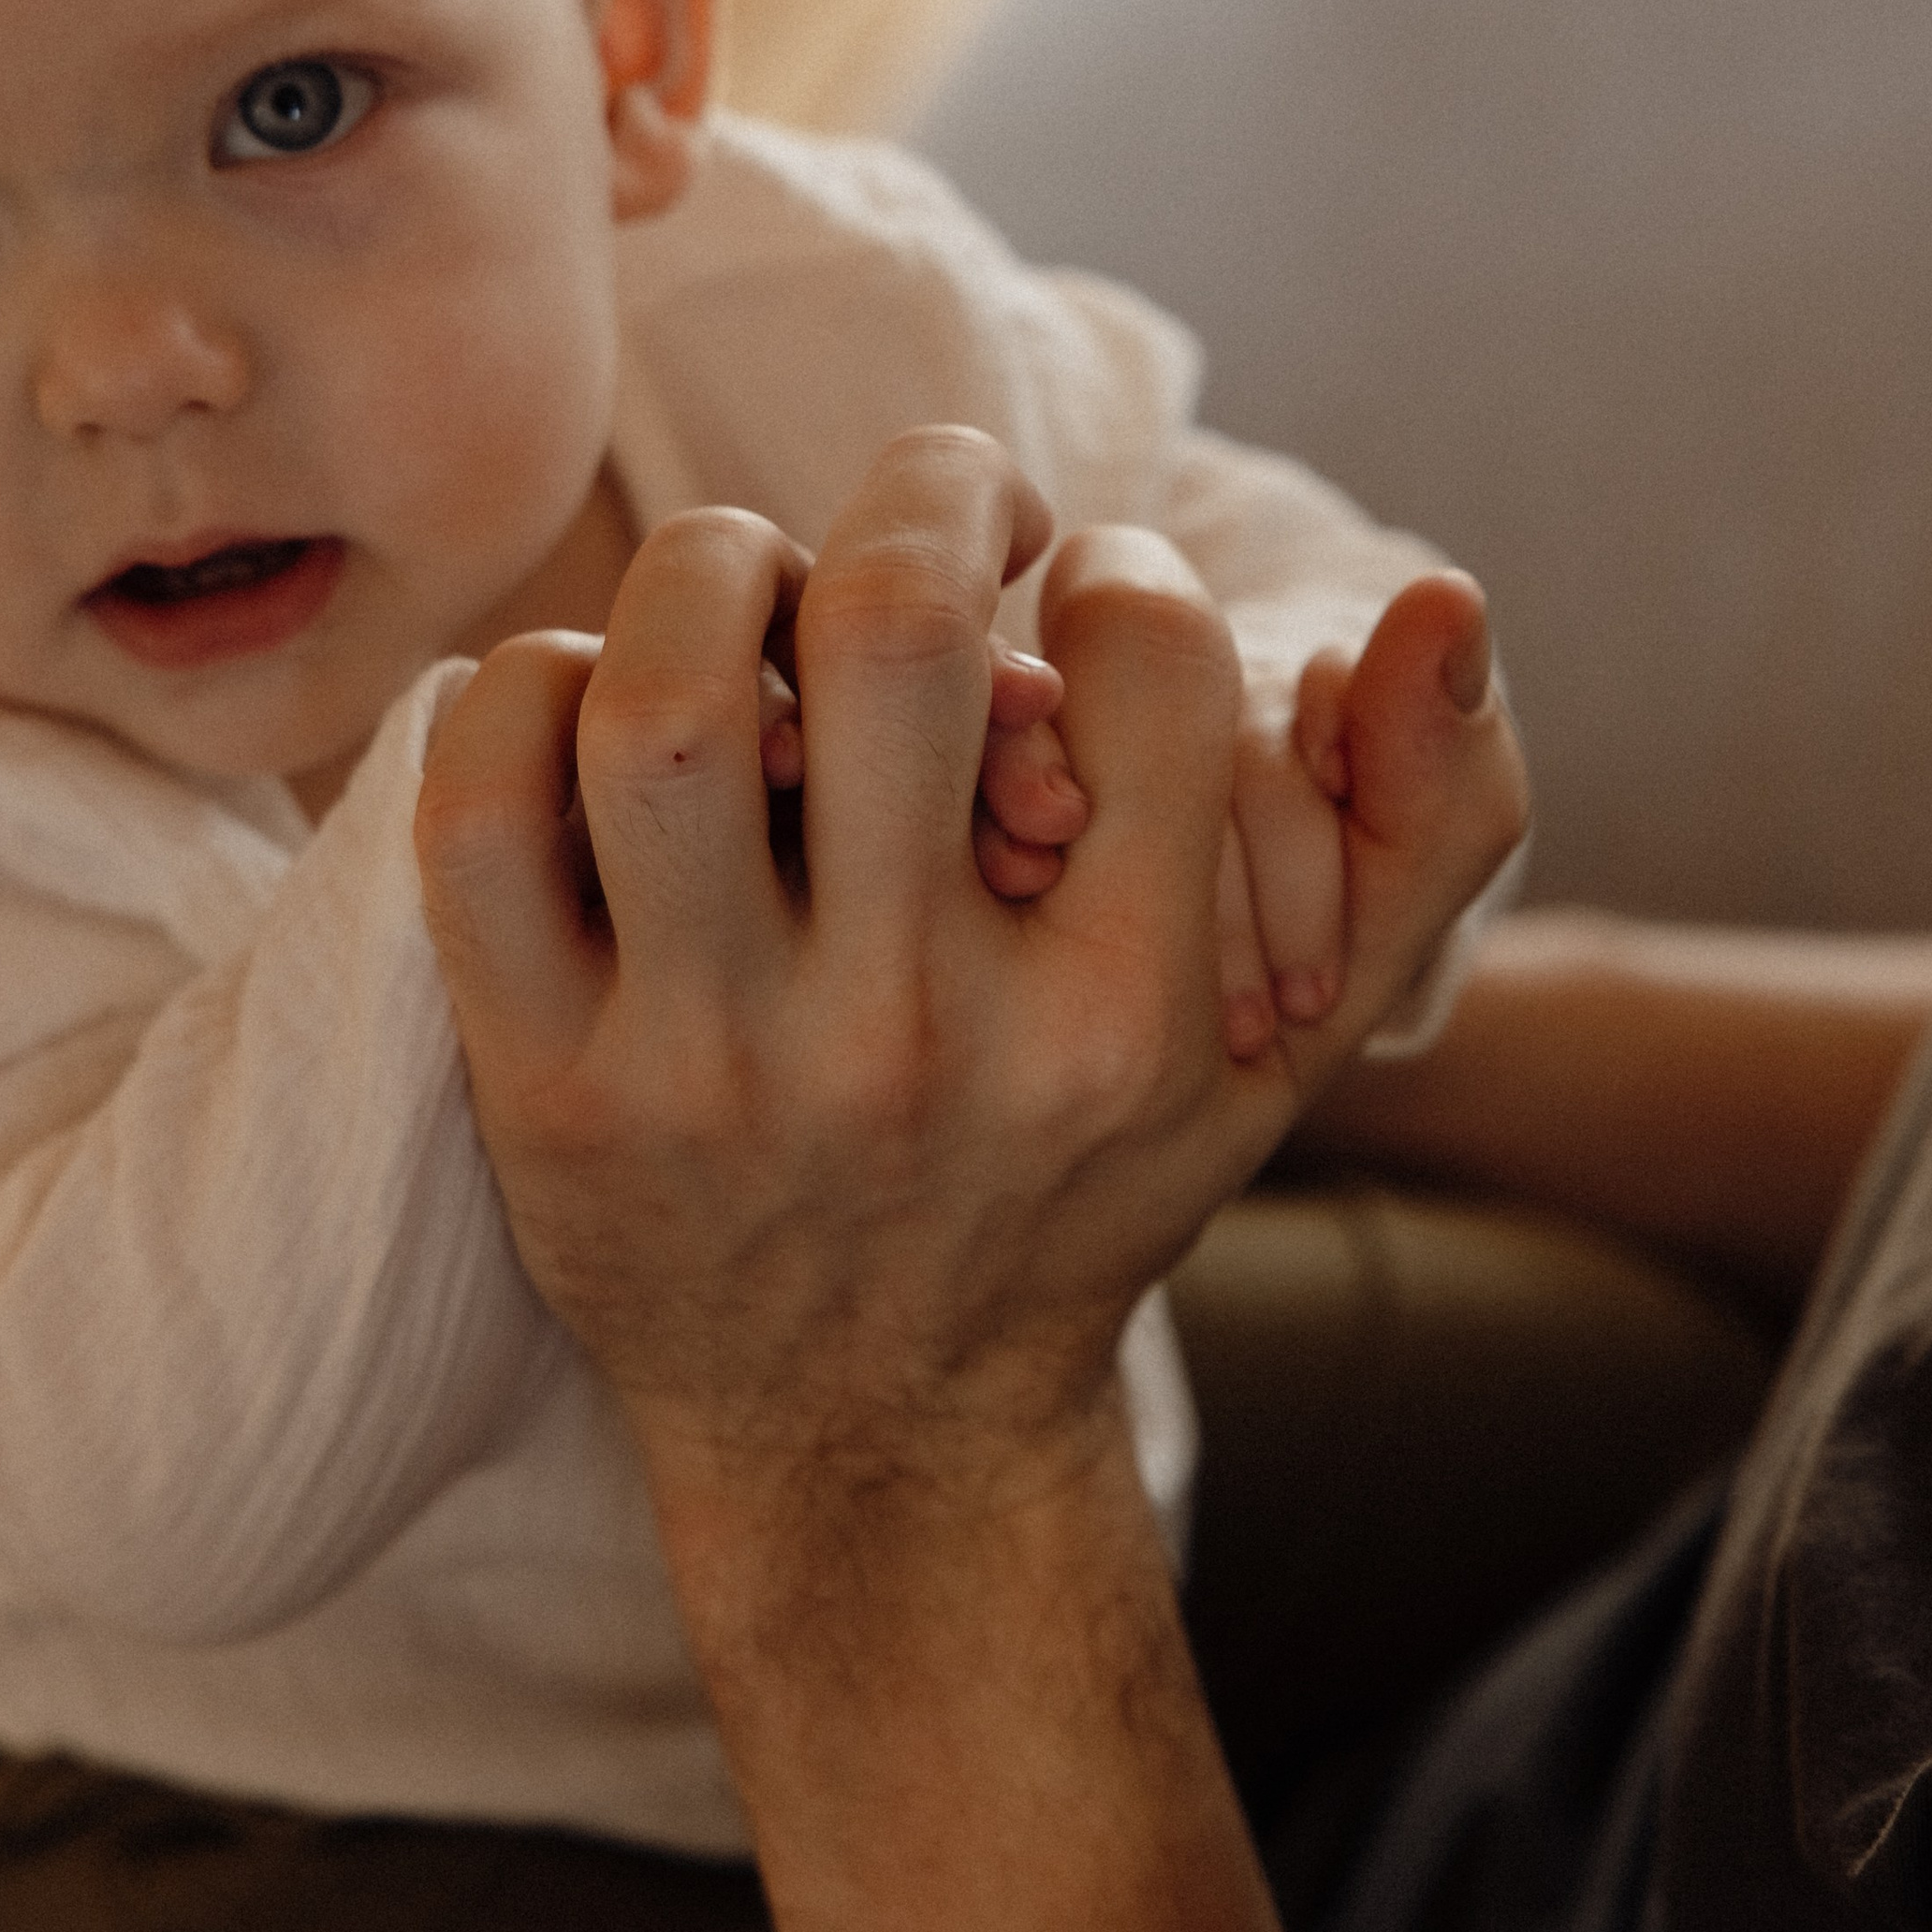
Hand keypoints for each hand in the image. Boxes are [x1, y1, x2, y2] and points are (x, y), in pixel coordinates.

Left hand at [416, 431, 1523, 1534]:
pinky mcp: (547, 1087)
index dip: (1119, 566)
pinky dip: (526, 688)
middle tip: (931, 526)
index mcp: (1122, 1014)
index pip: (1149, 658)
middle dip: (919, 497)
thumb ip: (1431, 821)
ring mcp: (716, 1069)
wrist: (873, 1434)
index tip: (1084, 602)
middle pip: (895, 628)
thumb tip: (1446, 598)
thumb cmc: (1086, 1181)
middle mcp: (920, 1039)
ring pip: (666, 699)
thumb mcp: (1298, 1040)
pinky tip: (607, 702)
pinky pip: (485, 807)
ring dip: (711, 573)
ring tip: (763, 596)